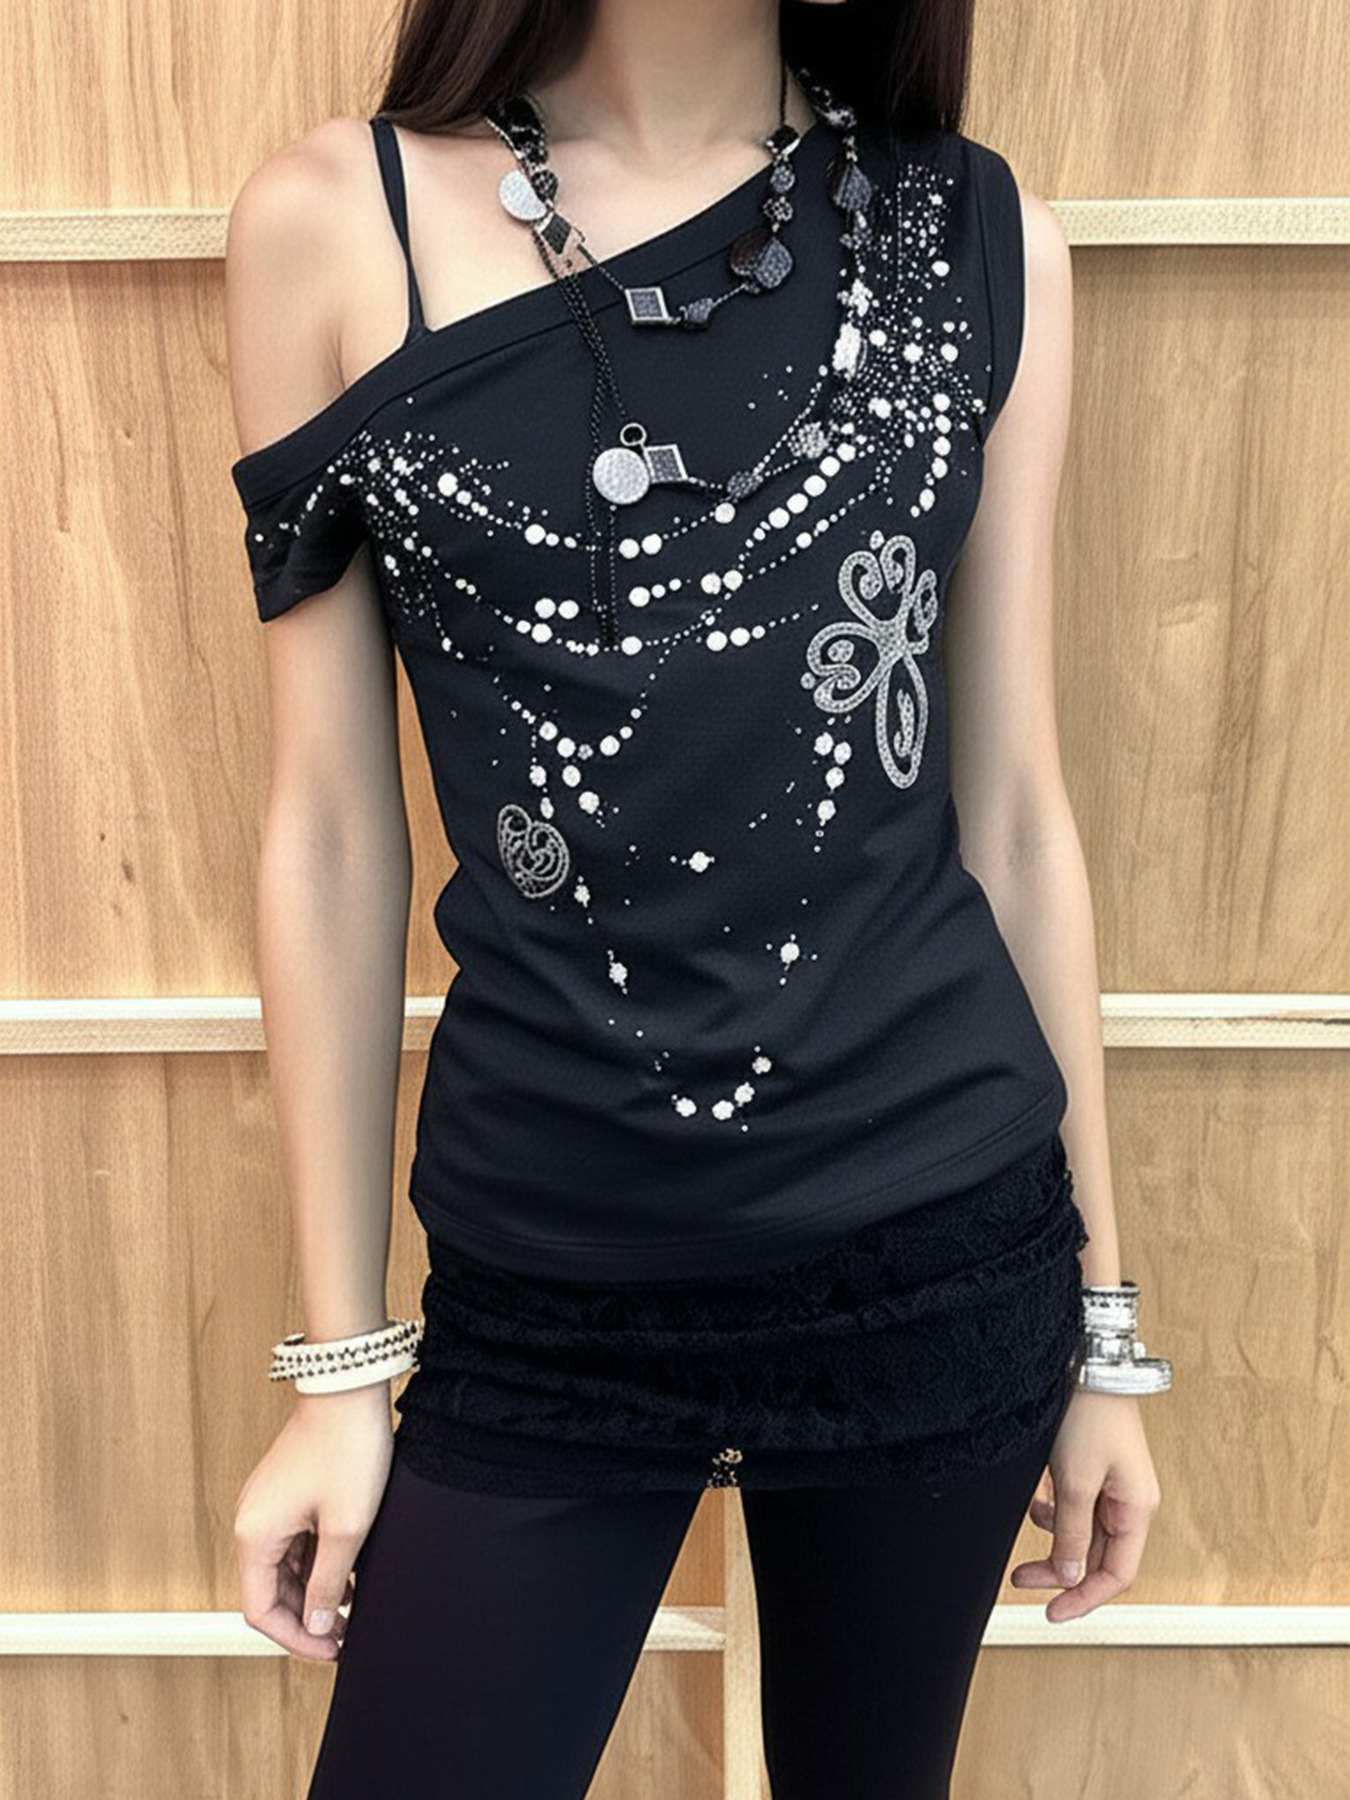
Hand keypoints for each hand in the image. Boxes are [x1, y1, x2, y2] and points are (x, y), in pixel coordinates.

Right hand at [234, 1382, 393, 1659]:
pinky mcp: (287, 1492)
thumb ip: (329, 1582)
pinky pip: (295, 1541)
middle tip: (347, 1634)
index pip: (261, 1610)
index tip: (331, 1650)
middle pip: (271, 1591)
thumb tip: (317, 1624)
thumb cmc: (347, 1448)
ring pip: (285, 1567)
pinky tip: (350, 1569)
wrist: (350, 1387)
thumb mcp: (346, 1527)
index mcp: (255, 1534)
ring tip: (354, 1603)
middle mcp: (253, 1520)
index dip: (295, 1639)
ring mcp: (269, 1504)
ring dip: (315, 1589)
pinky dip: (318, 1561)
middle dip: (307, 1617)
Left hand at [1009, 1387, 1161, 1621]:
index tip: (1052, 1613)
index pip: (1116, 1574)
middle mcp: (1128, 1502)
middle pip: (1095, 1556)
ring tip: (1026, 1540)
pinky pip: (1074, 1507)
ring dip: (1054, 1542)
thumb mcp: (1076, 1482)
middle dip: (1059, 1571)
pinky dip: (1054, 1513)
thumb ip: (1071, 1532)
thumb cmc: (1090, 1417)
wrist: (1086, 1365)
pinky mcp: (1092, 1469)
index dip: (1085, 1598)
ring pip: (1082, 1533)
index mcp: (1137, 1510)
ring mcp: (1111, 1486)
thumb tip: (1069, 1576)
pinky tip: (1037, 1504)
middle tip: (1022, 1581)